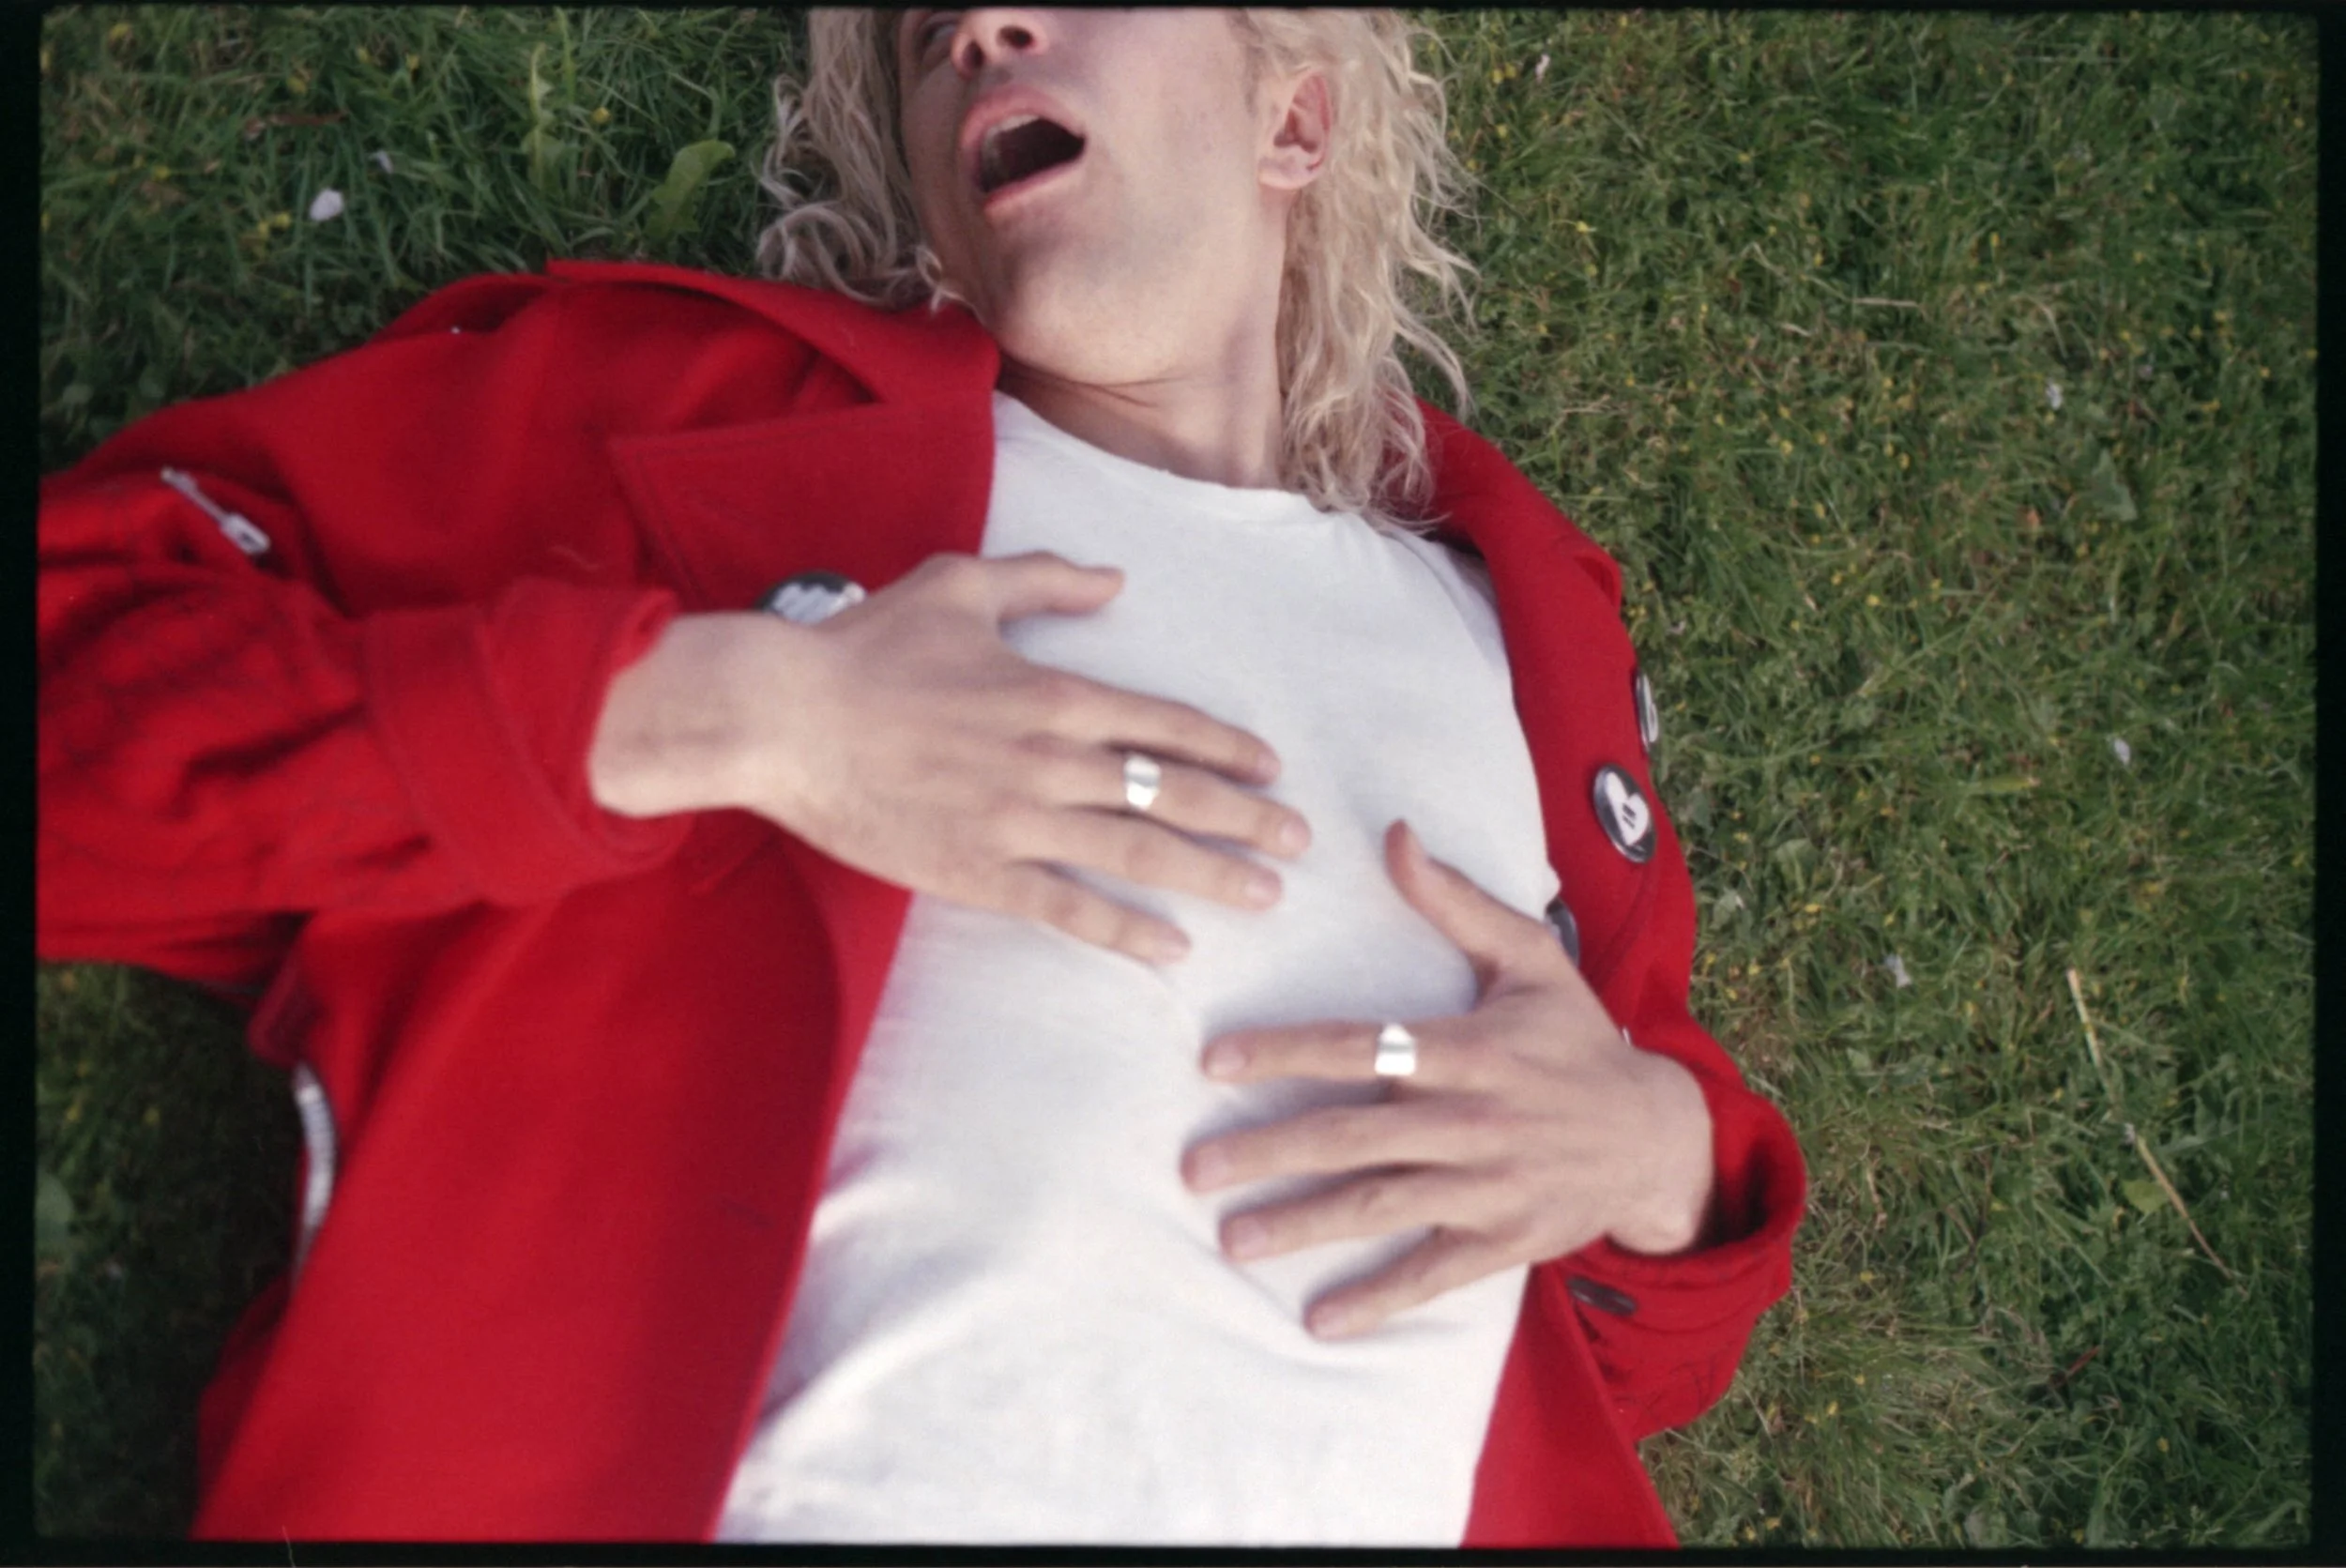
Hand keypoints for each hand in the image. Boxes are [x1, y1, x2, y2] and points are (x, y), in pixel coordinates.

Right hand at [590, 551, 1308, 962]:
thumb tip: (1114, 580)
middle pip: (1173, 793)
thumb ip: (1044, 580)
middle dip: (1247, 819)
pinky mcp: (978, 871)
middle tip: (1299, 841)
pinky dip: (1125, 930)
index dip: (1227, 749)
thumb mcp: (960, 586)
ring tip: (1264, 895)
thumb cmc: (866, 648)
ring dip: (1210, 874)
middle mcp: (1052, 760)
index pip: (1166, 725)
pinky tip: (1173, 948)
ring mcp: (1018, 822)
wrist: (783, 718)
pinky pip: (1068, 908)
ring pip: (1138, 853)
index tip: (1271, 770)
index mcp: (1054, 693)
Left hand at [1180, 820, 1714, 1337]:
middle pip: (1356, 1136)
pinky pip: (1434, 1274)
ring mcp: (1488, 1186)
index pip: (1361, 1046)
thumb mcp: (1530, 958)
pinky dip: (1380, 1300)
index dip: (1286, 1052)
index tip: (1214, 1061)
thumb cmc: (1576, 1038)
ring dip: (1305, 1226)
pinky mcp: (1503, 1241)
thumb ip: (1455, 902)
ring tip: (1233, 1240)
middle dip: (1270, 1153)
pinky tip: (1320, 1320)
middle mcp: (1472, 1118)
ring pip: (1382, 1206)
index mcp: (1467, 1048)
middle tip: (1195, 1169)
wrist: (1657, 1135)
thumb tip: (1394, 833)